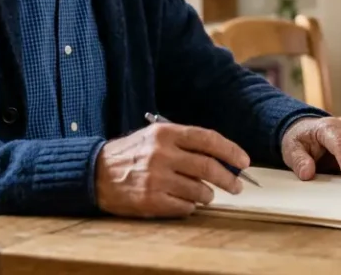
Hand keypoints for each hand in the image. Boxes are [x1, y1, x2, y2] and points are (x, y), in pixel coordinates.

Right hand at [94, 122, 250, 217]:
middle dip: (229, 178)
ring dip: (208, 194)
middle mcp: (162, 154)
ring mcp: (156, 178)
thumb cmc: (132, 154)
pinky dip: (191, 206)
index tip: (244, 161)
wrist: (97, 174)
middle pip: (208, 167)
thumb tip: (222, 157)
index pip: (207, 139)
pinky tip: (186, 202)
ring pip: (199, 190)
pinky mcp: (151, 200)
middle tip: (237, 185)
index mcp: (165, 133)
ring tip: (205, 194)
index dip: (230, 150)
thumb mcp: (155, 137)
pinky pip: (185, 207)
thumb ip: (186, 144)